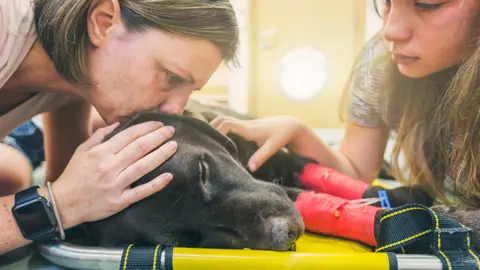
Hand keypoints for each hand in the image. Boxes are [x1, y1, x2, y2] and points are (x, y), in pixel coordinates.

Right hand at [51, 121, 176, 227]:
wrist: (63, 204)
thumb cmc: (74, 175)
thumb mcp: (82, 150)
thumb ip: (100, 135)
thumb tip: (118, 123)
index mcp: (101, 153)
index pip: (129, 135)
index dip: (146, 128)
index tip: (159, 124)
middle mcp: (109, 167)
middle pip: (139, 148)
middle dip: (158, 137)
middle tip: (171, 131)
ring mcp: (115, 185)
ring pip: (143, 167)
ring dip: (161, 155)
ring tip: (173, 146)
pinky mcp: (120, 201)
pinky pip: (141, 191)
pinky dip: (156, 184)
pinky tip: (169, 176)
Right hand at [210, 115, 304, 171]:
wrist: (290, 124)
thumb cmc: (282, 135)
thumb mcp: (273, 146)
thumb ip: (261, 156)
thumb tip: (249, 168)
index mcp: (249, 128)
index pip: (227, 124)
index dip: (216, 131)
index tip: (210, 142)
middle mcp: (244, 124)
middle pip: (221, 119)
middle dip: (210, 127)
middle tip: (200, 140)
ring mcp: (244, 124)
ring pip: (224, 120)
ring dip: (214, 127)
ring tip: (204, 140)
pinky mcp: (245, 127)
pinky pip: (229, 125)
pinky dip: (220, 129)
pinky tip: (215, 139)